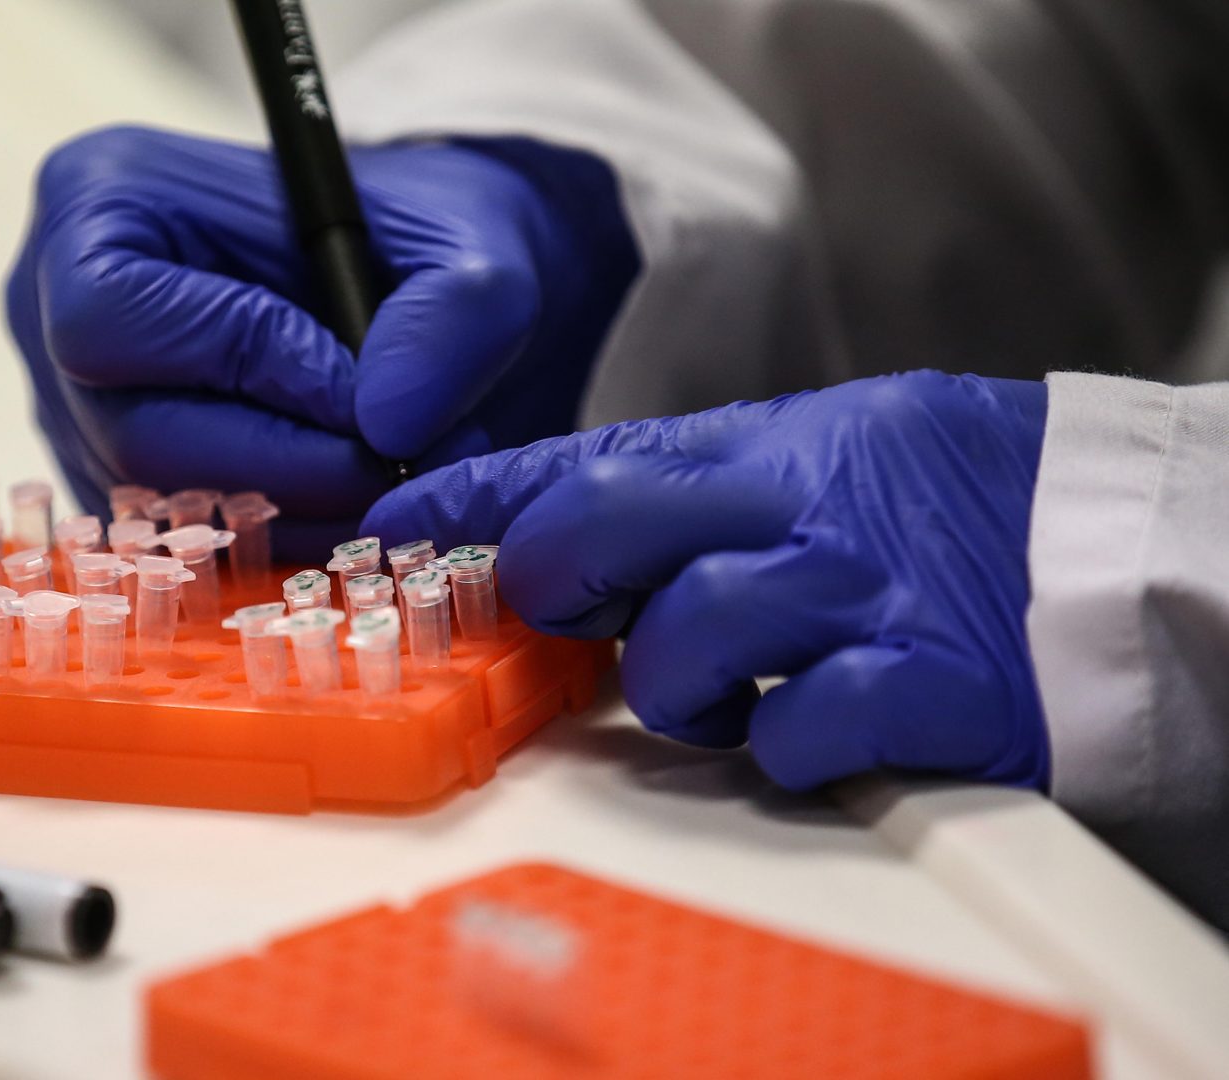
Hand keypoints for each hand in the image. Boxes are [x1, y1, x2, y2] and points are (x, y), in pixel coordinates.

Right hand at [4, 126, 636, 559]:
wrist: (414, 285)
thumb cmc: (421, 239)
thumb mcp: (475, 247)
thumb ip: (455, 315)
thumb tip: (385, 424)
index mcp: (100, 199)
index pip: (117, 316)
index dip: (242, 369)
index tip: (362, 398)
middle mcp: (50, 306)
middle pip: (133, 432)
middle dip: (281, 469)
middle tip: (395, 470)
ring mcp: (72, 405)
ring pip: (156, 509)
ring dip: (290, 521)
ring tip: (391, 486)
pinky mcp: (111, 483)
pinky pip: (176, 547)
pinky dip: (275, 546)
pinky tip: (348, 511)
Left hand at [364, 371, 1051, 790]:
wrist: (1127, 545)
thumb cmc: (963, 500)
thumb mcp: (828, 447)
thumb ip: (704, 479)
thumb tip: (562, 511)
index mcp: (772, 445)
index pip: (584, 455)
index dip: (472, 494)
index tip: (390, 522)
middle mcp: (800, 511)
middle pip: (599, 526)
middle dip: (553, 579)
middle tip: (568, 612)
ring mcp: (857, 599)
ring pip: (679, 646)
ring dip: (678, 687)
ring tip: (728, 688)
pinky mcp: (922, 690)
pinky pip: (791, 735)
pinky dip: (780, 747)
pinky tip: (811, 727)